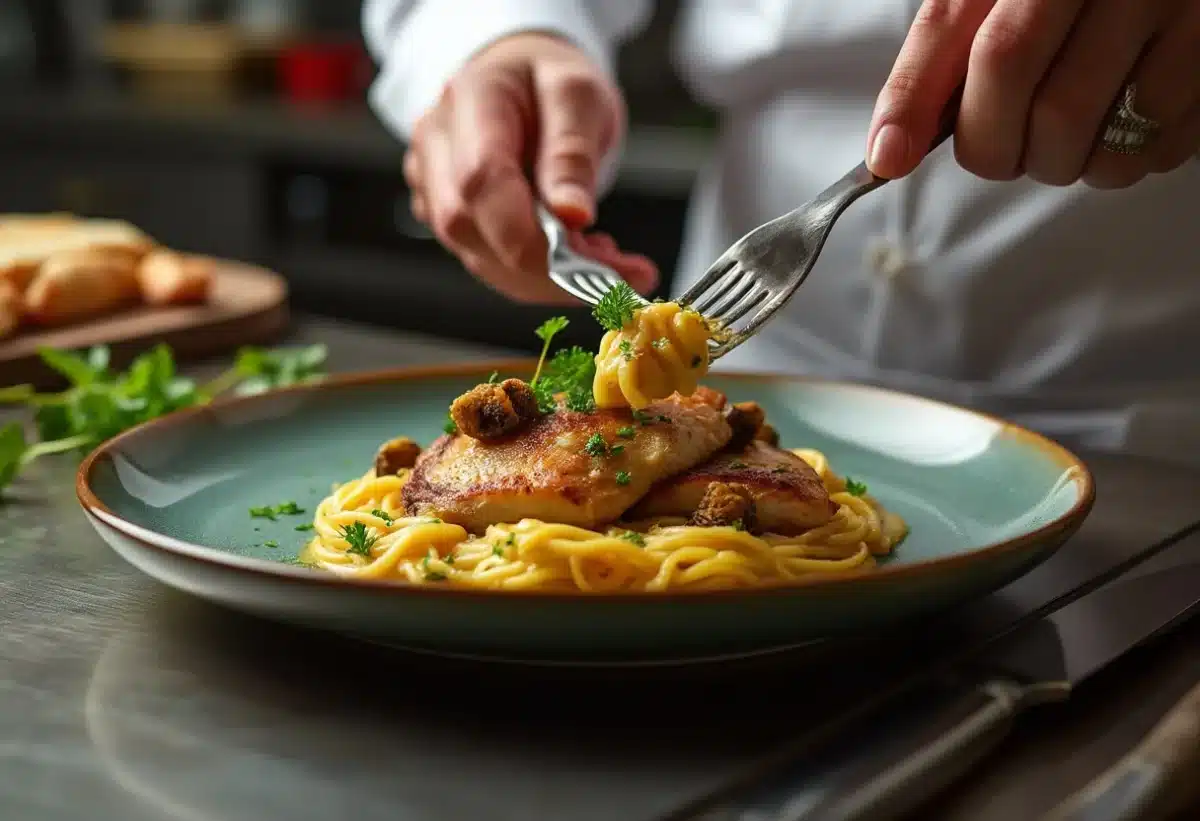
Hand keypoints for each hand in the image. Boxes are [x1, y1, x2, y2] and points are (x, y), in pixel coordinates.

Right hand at [404, 33, 657, 303]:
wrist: (518, 76)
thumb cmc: (548, 80)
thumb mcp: (579, 94)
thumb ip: (572, 153)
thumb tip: (572, 215)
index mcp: (469, 100)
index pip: (481, 182)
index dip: (532, 235)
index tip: (598, 259)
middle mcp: (435, 145)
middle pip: (471, 229)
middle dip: (549, 266)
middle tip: (619, 268)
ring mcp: (430, 184)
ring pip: (477, 258)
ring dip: (547, 277)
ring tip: (602, 258)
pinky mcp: (441, 215)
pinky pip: (485, 262)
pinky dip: (535, 274)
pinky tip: (572, 255)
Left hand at [867, 0, 1199, 188]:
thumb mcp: (990, 0)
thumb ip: (940, 65)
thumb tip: (889, 155)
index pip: (964, 34)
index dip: (913, 104)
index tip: (887, 161)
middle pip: (1029, 95)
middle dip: (996, 148)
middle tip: (997, 147)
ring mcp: (1174, 10)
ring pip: (1092, 135)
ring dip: (1058, 164)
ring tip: (1057, 137)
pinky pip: (1153, 148)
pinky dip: (1115, 163)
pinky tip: (1110, 128)